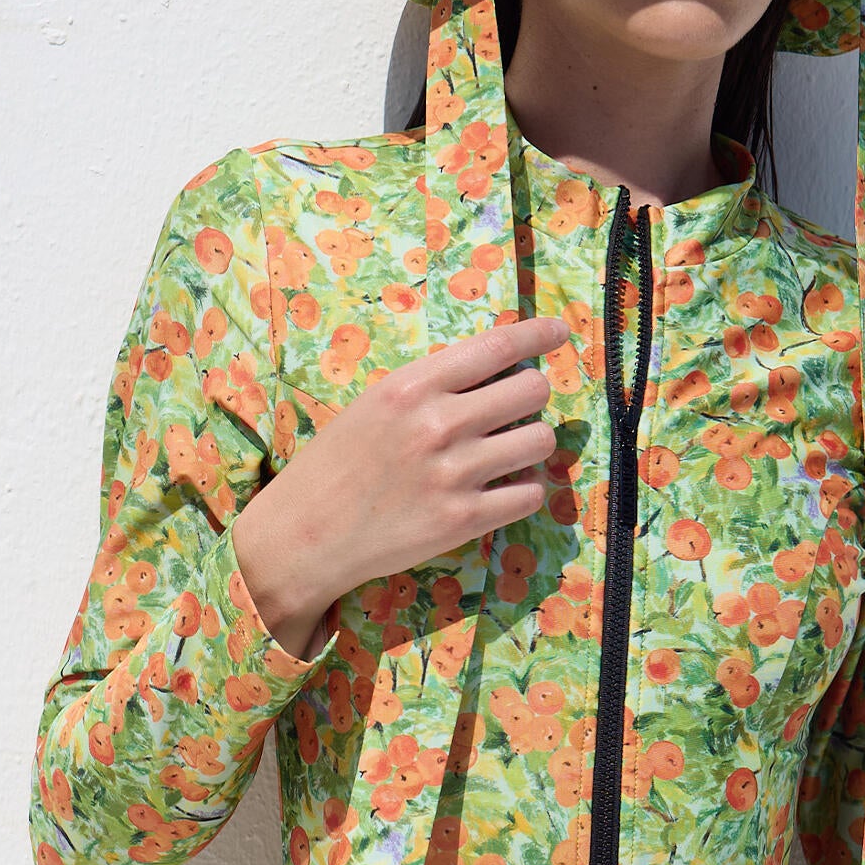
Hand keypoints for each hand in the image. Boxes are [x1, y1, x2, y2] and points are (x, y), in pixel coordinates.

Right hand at [232, 315, 571, 657]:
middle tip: (514, 409)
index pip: (497, 346)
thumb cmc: (338, 463)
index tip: (559, 331)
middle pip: (532, 391)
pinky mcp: (464, 520)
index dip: (538, 334)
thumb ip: (434, 386)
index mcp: (413, 386)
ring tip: (504, 452)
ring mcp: (455, 474)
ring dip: (530, 444)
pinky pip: (531, 494)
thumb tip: (499, 368)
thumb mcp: (377, 403)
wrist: (305, 534)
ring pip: (540, 441)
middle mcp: (438, 424)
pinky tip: (498, 490)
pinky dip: (522, 490)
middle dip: (531, 396)